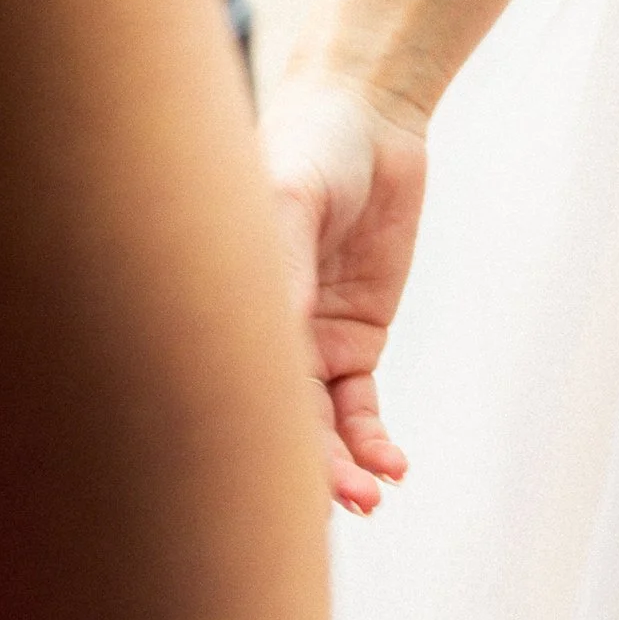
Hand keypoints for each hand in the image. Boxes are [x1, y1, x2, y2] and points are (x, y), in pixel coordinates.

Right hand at [259, 75, 429, 517]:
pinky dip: (372, 439)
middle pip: (276, 422)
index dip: (253, 440)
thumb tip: (282, 334)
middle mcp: (263, 335)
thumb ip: (286, 261)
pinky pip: (359, 406)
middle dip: (305, 471)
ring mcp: (310, 342)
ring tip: (372, 493)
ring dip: (343, 467)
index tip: (271, 486)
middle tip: (342, 505)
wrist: (367, 114)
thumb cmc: (312, 145)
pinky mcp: (357, 336)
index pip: (232, 390)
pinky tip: (392, 464)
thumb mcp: (291, 197)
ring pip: (318, 427)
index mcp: (227, 306)